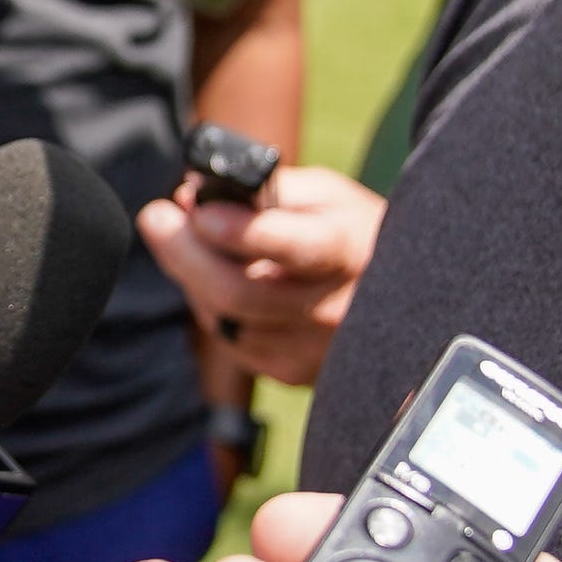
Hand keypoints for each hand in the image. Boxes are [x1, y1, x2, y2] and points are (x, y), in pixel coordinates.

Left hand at [142, 165, 379, 390]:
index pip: (292, 247)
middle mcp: (334, 309)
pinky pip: (230, 339)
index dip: (239, 230)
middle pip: (240, 294)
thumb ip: (265, 189)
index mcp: (349, 252)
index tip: (195, 207)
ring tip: (186, 240)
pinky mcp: (293, 372)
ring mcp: (312, 349)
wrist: (405, 299)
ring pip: (224, 319)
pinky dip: (208, 305)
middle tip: (156, 217)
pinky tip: (212, 278)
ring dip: (191, 276)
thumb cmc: (355, 232)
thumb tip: (193, 194)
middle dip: (186, 254)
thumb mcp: (327, 195)